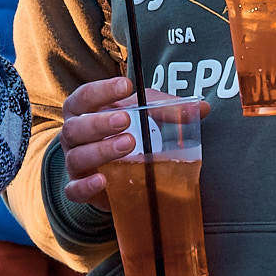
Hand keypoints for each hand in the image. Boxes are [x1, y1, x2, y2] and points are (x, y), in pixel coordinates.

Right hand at [58, 76, 210, 206]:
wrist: (114, 171)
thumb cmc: (127, 132)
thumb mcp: (145, 116)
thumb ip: (167, 109)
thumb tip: (202, 108)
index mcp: (84, 110)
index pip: (85, 96)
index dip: (102, 90)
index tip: (127, 85)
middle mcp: (73, 135)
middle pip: (76, 126)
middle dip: (100, 122)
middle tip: (126, 120)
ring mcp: (74, 163)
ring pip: (77, 156)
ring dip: (101, 150)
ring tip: (129, 144)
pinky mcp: (79, 188)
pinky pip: (74, 190)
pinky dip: (86, 186)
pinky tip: (103, 180)